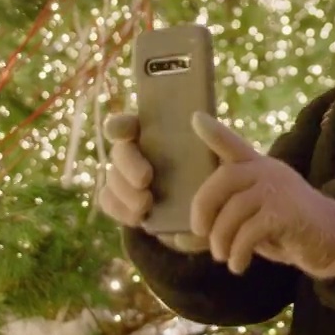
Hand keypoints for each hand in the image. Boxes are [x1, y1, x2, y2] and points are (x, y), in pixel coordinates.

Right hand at [97, 113, 206, 253]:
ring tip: (145, 204)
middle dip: (128, 164)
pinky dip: (121, 210)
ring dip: (124, 191)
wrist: (217, 209)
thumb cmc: (219, 173)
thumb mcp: (225, 154)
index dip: (119, 124)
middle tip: (146, 179)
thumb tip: (198, 117)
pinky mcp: (124, 201)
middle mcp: (136, 151)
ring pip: (111, 178)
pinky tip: (138, 216)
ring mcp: (127, 176)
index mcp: (154, 132)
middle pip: (119, 151)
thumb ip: (214, 136)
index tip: (124, 132)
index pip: (128, 122)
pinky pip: (109, 202)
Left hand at [189, 112, 334, 280]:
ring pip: (233, 211)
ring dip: (220, 239)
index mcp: (256, 167)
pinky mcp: (286, 213)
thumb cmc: (282, 228)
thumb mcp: (248, 221)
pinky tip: (238, 265)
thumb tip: (177, 239)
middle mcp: (266, 171)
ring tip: (223, 255)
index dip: (213, 132)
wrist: (328, 239)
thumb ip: (217, 223)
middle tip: (199, 232)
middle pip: (222, 179)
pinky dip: (238, 253)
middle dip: (202, 208)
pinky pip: (249, 232)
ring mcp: (278, 190)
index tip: (194, 118)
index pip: (232, 144)